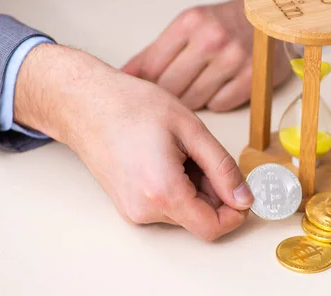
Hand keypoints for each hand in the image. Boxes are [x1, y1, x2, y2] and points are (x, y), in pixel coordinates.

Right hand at [14, 44, 253, 240]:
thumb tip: (244, 198)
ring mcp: (133, 211)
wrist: (86, 103)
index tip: (242, 188)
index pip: (213, 228)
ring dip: (195, 188)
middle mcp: (145, 211)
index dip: (236, 211)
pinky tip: (168, 157)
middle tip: (203, 153)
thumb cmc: (132, 107)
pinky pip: (165, 206)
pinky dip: (178, 187)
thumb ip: (222, 168)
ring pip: (184, 212)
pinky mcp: (127, 205)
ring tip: (181, 150)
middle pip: (199, 219)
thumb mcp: (191, 130)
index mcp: (163, 193)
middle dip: (214, 192)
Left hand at [122, 0, 290, 110]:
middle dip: (169, 94)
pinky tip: (219, 87)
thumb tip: (123, 76)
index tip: (145, 92)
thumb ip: (154, 53)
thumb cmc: (221, 23)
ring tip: (199, 85)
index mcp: (189, 23)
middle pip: (171, 88)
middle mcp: (212, 39)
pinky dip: (216, 101)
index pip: (152, 67)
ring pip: (194, 100)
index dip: (145, 84)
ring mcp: (234, 59)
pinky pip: (219, 105)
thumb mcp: (186, 26)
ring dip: (192, 99)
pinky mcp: (252, 78)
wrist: (266, 15)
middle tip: (177, 89)